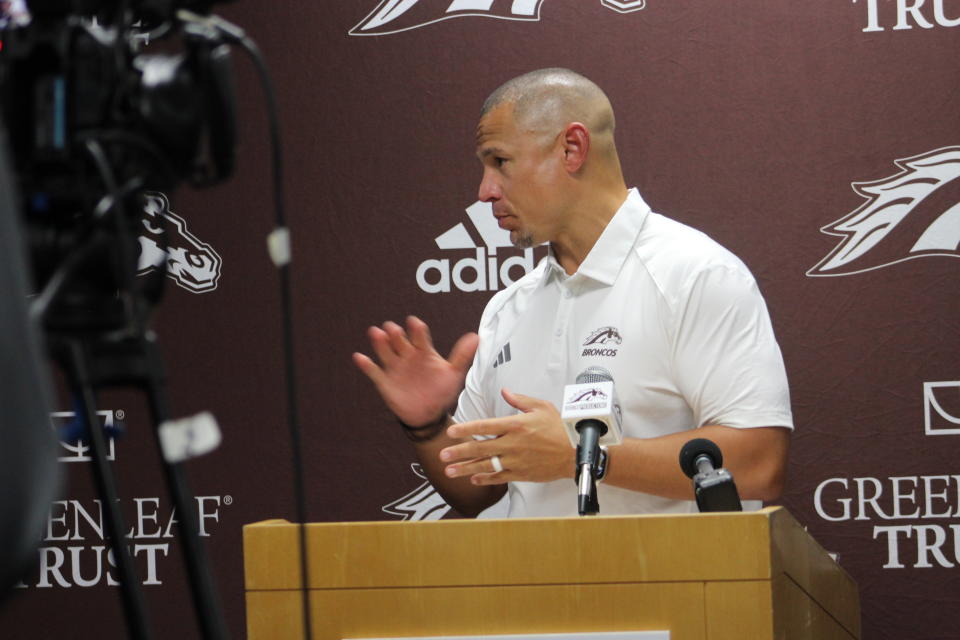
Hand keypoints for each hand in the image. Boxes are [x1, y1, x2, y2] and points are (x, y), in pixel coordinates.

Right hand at [353, 316, 478, 426]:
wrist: (428, 414)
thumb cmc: (441, 391)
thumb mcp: (453, 374)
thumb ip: (462, 356)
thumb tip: (476, 337)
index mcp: (424, 352)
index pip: (419, 337)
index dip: (416, 330)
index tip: (414, 323)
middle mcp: (407, 356)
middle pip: (399, 340)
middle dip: (395, 333)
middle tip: (392, 328)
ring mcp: (395, 367)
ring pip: (385, 351)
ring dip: (380, 342)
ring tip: (376, 333)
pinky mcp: (384, 381)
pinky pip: (374, 372)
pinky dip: (366, 365)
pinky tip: (359, 357)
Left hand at [438, 389, 573, 484]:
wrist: (576, 453)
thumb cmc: (560, 428)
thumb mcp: (541, 407)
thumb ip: (520, 400)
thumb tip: (505, 391)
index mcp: (515, 425)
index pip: (484, 426)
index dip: (465, 429)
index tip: (450, 432)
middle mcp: (512, 444)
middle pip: (480, 448)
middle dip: (459, 452)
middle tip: (442, 455)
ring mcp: (516, 461)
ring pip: (486, 465)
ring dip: (466, 469)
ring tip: (450, 471)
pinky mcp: (521, 474)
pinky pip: (499, 477)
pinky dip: (485, 479)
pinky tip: (473, 479)